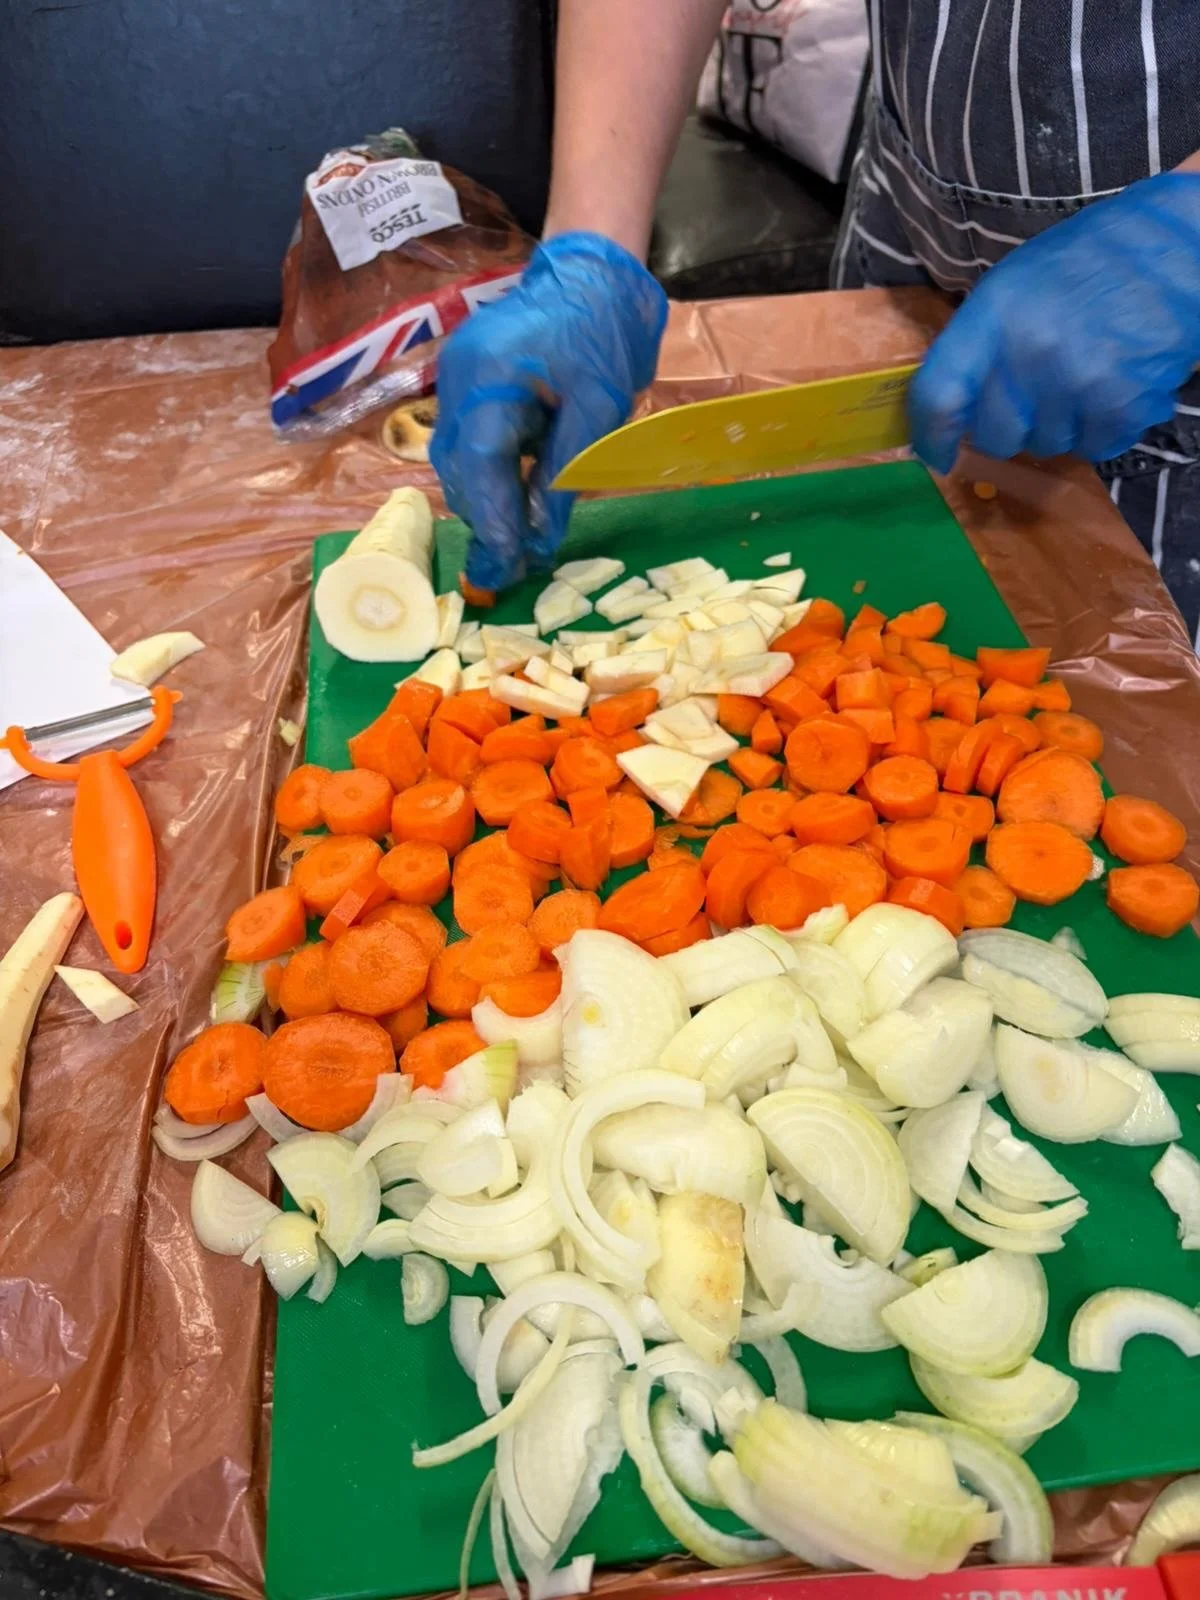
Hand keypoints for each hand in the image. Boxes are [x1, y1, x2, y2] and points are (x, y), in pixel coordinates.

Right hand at [430, 231, 667, 590]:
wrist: (593, 272)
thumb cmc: (602, 331)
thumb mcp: (597, 409)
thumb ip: (564, 473)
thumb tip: (541, 538)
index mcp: (488, 376)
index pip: (481, 465)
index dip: (494, 521)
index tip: (510, 565)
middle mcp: (458, 379)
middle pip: (459, 469)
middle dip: (486, 520)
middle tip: (514, 568)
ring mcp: (456, 379)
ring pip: (459, 462)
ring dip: (486, 502)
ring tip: (518, 544)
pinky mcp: (467, 385)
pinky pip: (469, 443)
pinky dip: (490, 477)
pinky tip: (515, 503)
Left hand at [909, 173, 1199, 472]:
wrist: (1176, 246)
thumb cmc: (1087, 263)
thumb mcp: (1013, 285)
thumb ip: (978, 345)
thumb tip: (949, 409)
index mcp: (994, 316)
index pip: (940, 396)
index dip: (930, 435)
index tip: (935, 453)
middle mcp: (1031, 352)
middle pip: (994, 436)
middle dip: (1008, 427)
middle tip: (1033, 395)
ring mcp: (1078, 382)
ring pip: (1046, 445)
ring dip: (1058, 424)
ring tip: (1081, 377)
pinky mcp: (1122, 404)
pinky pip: (1094, 447)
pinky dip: (1101, 429)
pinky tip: (1111, 388)